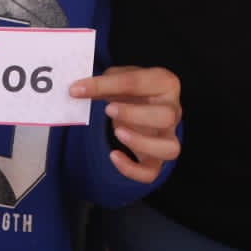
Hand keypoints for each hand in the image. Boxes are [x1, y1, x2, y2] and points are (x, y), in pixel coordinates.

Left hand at [70, 66, 181, 182]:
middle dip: (134, 114)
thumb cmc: (132, 90)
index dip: (106, 85)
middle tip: (108, 110)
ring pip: (170, 148)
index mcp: (165, 83)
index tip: (78, 89)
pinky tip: (114, 157)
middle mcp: (173, 110)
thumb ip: (101, 83)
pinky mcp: (158, 158)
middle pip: (167, 116)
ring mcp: (168, 136)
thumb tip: (77, 90)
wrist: (141, 104)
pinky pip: (152, 172)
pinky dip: (132, 170)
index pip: (139, 82)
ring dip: (142, 143)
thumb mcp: (117, 77)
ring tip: (117, 132)